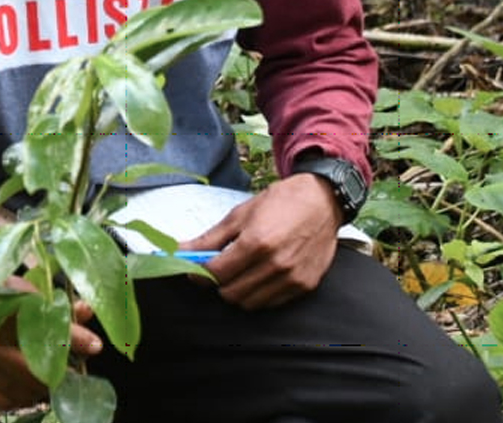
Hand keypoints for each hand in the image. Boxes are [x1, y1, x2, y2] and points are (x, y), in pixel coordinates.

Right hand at [0, 275, 101, 409]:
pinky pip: (2, 400)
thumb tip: (87, 311)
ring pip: (18, 390)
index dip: (67, 341)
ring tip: (56, 373)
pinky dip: (22, 394)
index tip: (93, 345)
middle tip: (77, 365)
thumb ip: (51, 303)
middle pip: (29, 369)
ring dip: (42, 386)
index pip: (36, 330)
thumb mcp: (17, 288)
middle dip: (58, 370)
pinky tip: (31, 382)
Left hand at [179, 174, 340, 309]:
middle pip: (230, 293)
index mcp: (256, 242)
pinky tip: (259, 276)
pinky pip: (271, 303)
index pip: (216, 273)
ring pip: (249, 303)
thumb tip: (180, 250)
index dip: (199, 274)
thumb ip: (210, 238)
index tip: (194, 269)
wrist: (323, 200)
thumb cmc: (280, 202)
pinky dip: (258, 295)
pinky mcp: (305, 285)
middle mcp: (275, 264)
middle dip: (218, 284)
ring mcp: (292, 278)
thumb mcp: (241, 214)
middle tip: (218, 269)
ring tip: (239, 272)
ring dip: (237, 291)